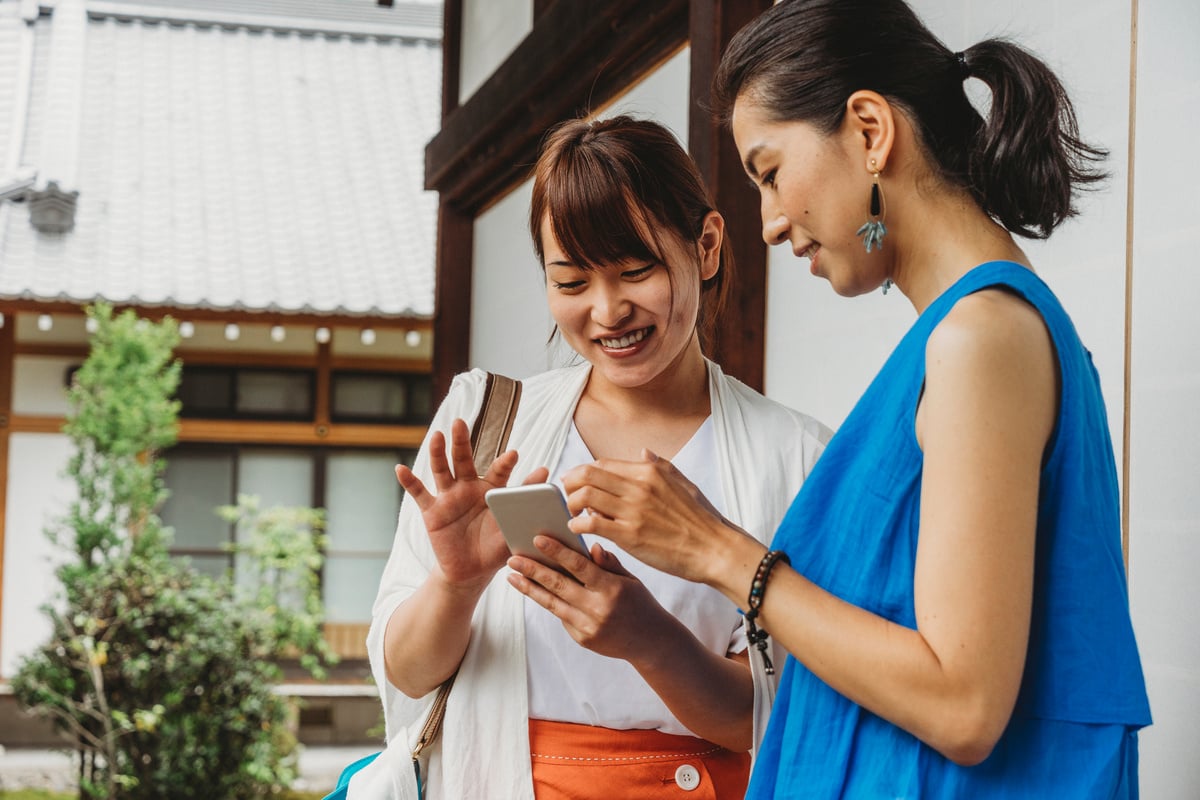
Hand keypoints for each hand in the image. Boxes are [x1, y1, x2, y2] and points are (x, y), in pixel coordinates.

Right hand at [396, 418, 548, 589]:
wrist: (470, 572)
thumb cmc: (495, 547)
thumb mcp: (512, 525)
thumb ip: (525, 497)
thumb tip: (546, 471)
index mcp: (492, 490)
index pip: (499, 472)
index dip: (505, 464)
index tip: (514, 455)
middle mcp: (468, 487)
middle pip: (464, 460)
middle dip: (462, 442)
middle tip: (460, 423)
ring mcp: (448, 497)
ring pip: (441, 471)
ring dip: (437, 453)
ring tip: (437, 436)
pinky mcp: (432, 511)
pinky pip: (419, 494)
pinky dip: (409, 482)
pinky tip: (400, 469)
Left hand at [506, 537, 670, 663]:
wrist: (651, 643)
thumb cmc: (640, 603)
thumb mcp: (631, 579)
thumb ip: (609, 563)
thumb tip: (590, 546)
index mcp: (612, 589)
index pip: (579, 566)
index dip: (557, 552)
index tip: (538, 539)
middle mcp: (598, 610)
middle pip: (558, 586)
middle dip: (532, 570)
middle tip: (513, 558)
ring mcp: (588, 627)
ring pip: (552, 604)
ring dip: (529, 588)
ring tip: (512, 576)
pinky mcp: (582, 639)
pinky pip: (561, 616)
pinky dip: (549, 602)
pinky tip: (535, 590)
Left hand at [560, 450, 753, 585]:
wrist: (715, 549)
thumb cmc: (702, 519)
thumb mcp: (683, 483)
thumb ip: (659, 465)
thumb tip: (642, 452)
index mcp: (650, 471)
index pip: (603, 464)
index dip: (583, 472)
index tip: (576, 482)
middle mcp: (639, 486)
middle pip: (588, 475)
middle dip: (570, 484)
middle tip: (567, 496)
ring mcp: (634, 510)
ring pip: (586, 496)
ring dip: (572, 504)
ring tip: (573, 513)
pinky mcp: (630, 535)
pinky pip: (593, 523)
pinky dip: (579, 524)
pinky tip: (578, 529)